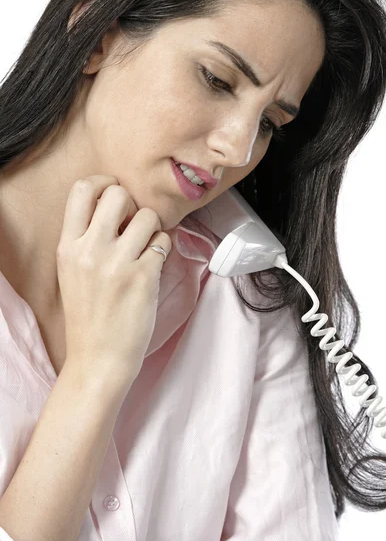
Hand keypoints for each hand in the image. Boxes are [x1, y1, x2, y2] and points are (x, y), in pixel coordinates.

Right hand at [56, 175, 171, 383]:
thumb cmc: (88, 315)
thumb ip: (86, 238)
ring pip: (148, 215)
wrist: (98, 358)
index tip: (115, 193)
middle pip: (118, 193)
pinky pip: (164, 241)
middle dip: (132, 203)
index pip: (81, 189)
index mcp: (68, 246)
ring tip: (147, 246)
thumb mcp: (72, 271)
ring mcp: (118, 263)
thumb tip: (117, 207)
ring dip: (153, 227)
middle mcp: (90, 250)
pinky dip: (164, 247)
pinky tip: (154, 262)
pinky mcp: (144, 277)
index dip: (103, 182)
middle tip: (134, 223)